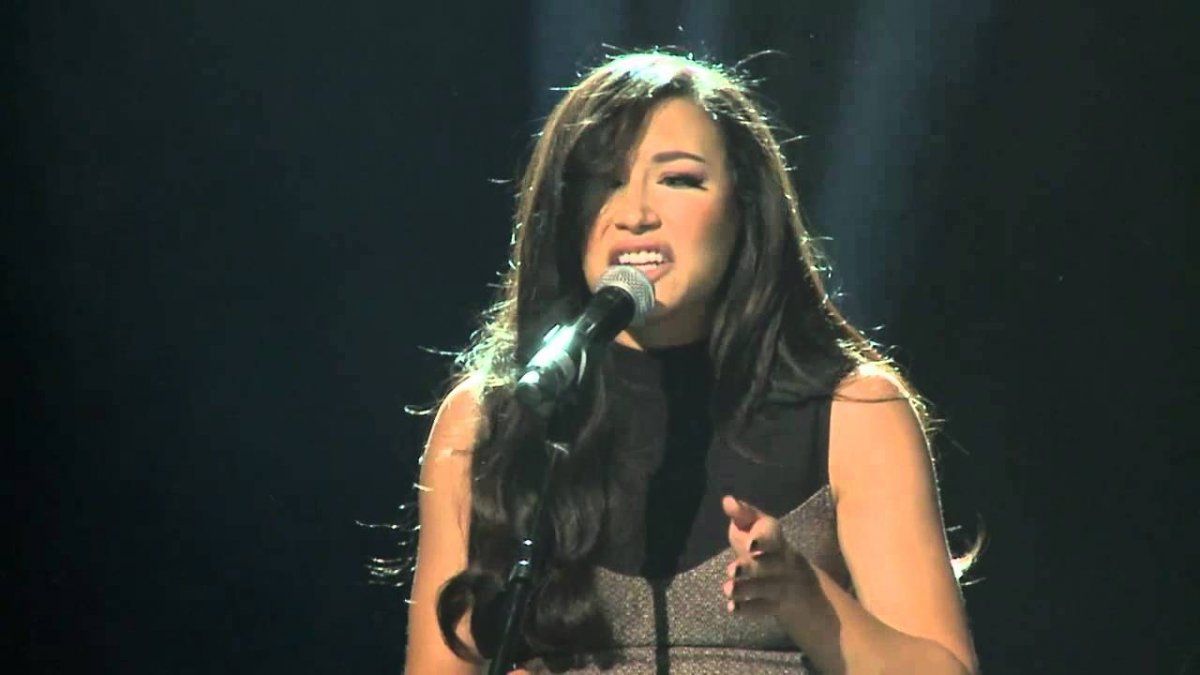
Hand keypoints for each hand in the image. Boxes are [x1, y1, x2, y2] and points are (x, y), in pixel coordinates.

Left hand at [721, 495, 818, 617]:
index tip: (751, 544)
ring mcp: (780, 585)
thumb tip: (727, 500)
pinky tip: (733, 608)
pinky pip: (763, 608)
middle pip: (769, 565)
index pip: (773, 538)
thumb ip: (743, 514)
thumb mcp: (758, 526)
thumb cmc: (768, 545)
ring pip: (766, 588)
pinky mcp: (774, 604)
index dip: (763, 541)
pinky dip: (749, 609)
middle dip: (751, 568)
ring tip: (728, 589)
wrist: (798, 579)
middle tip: (732, 570)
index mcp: (776, 539)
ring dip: (747, 589)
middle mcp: (781, 562)